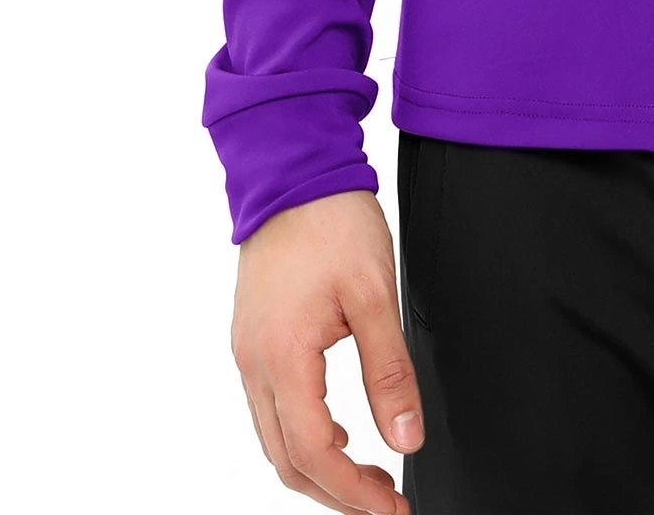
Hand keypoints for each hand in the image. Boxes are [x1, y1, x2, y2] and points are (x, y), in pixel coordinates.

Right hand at [231, 189, 423, 512]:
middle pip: (286, 459)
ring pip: (274, 439)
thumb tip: (406, 437)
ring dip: (317, 468)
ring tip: (367, 477)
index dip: (353, 491)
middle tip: (385, 503)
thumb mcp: (376, 295)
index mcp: (282, 357)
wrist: (294, 172)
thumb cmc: (334, 223)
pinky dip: (301, 435)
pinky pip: (270, 408)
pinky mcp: (253, 339)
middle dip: (335, 492)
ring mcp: (248, 352)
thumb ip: (389, 371)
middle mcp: (254, 364)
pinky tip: (340, 431)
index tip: (392, 508)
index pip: (315, 452)